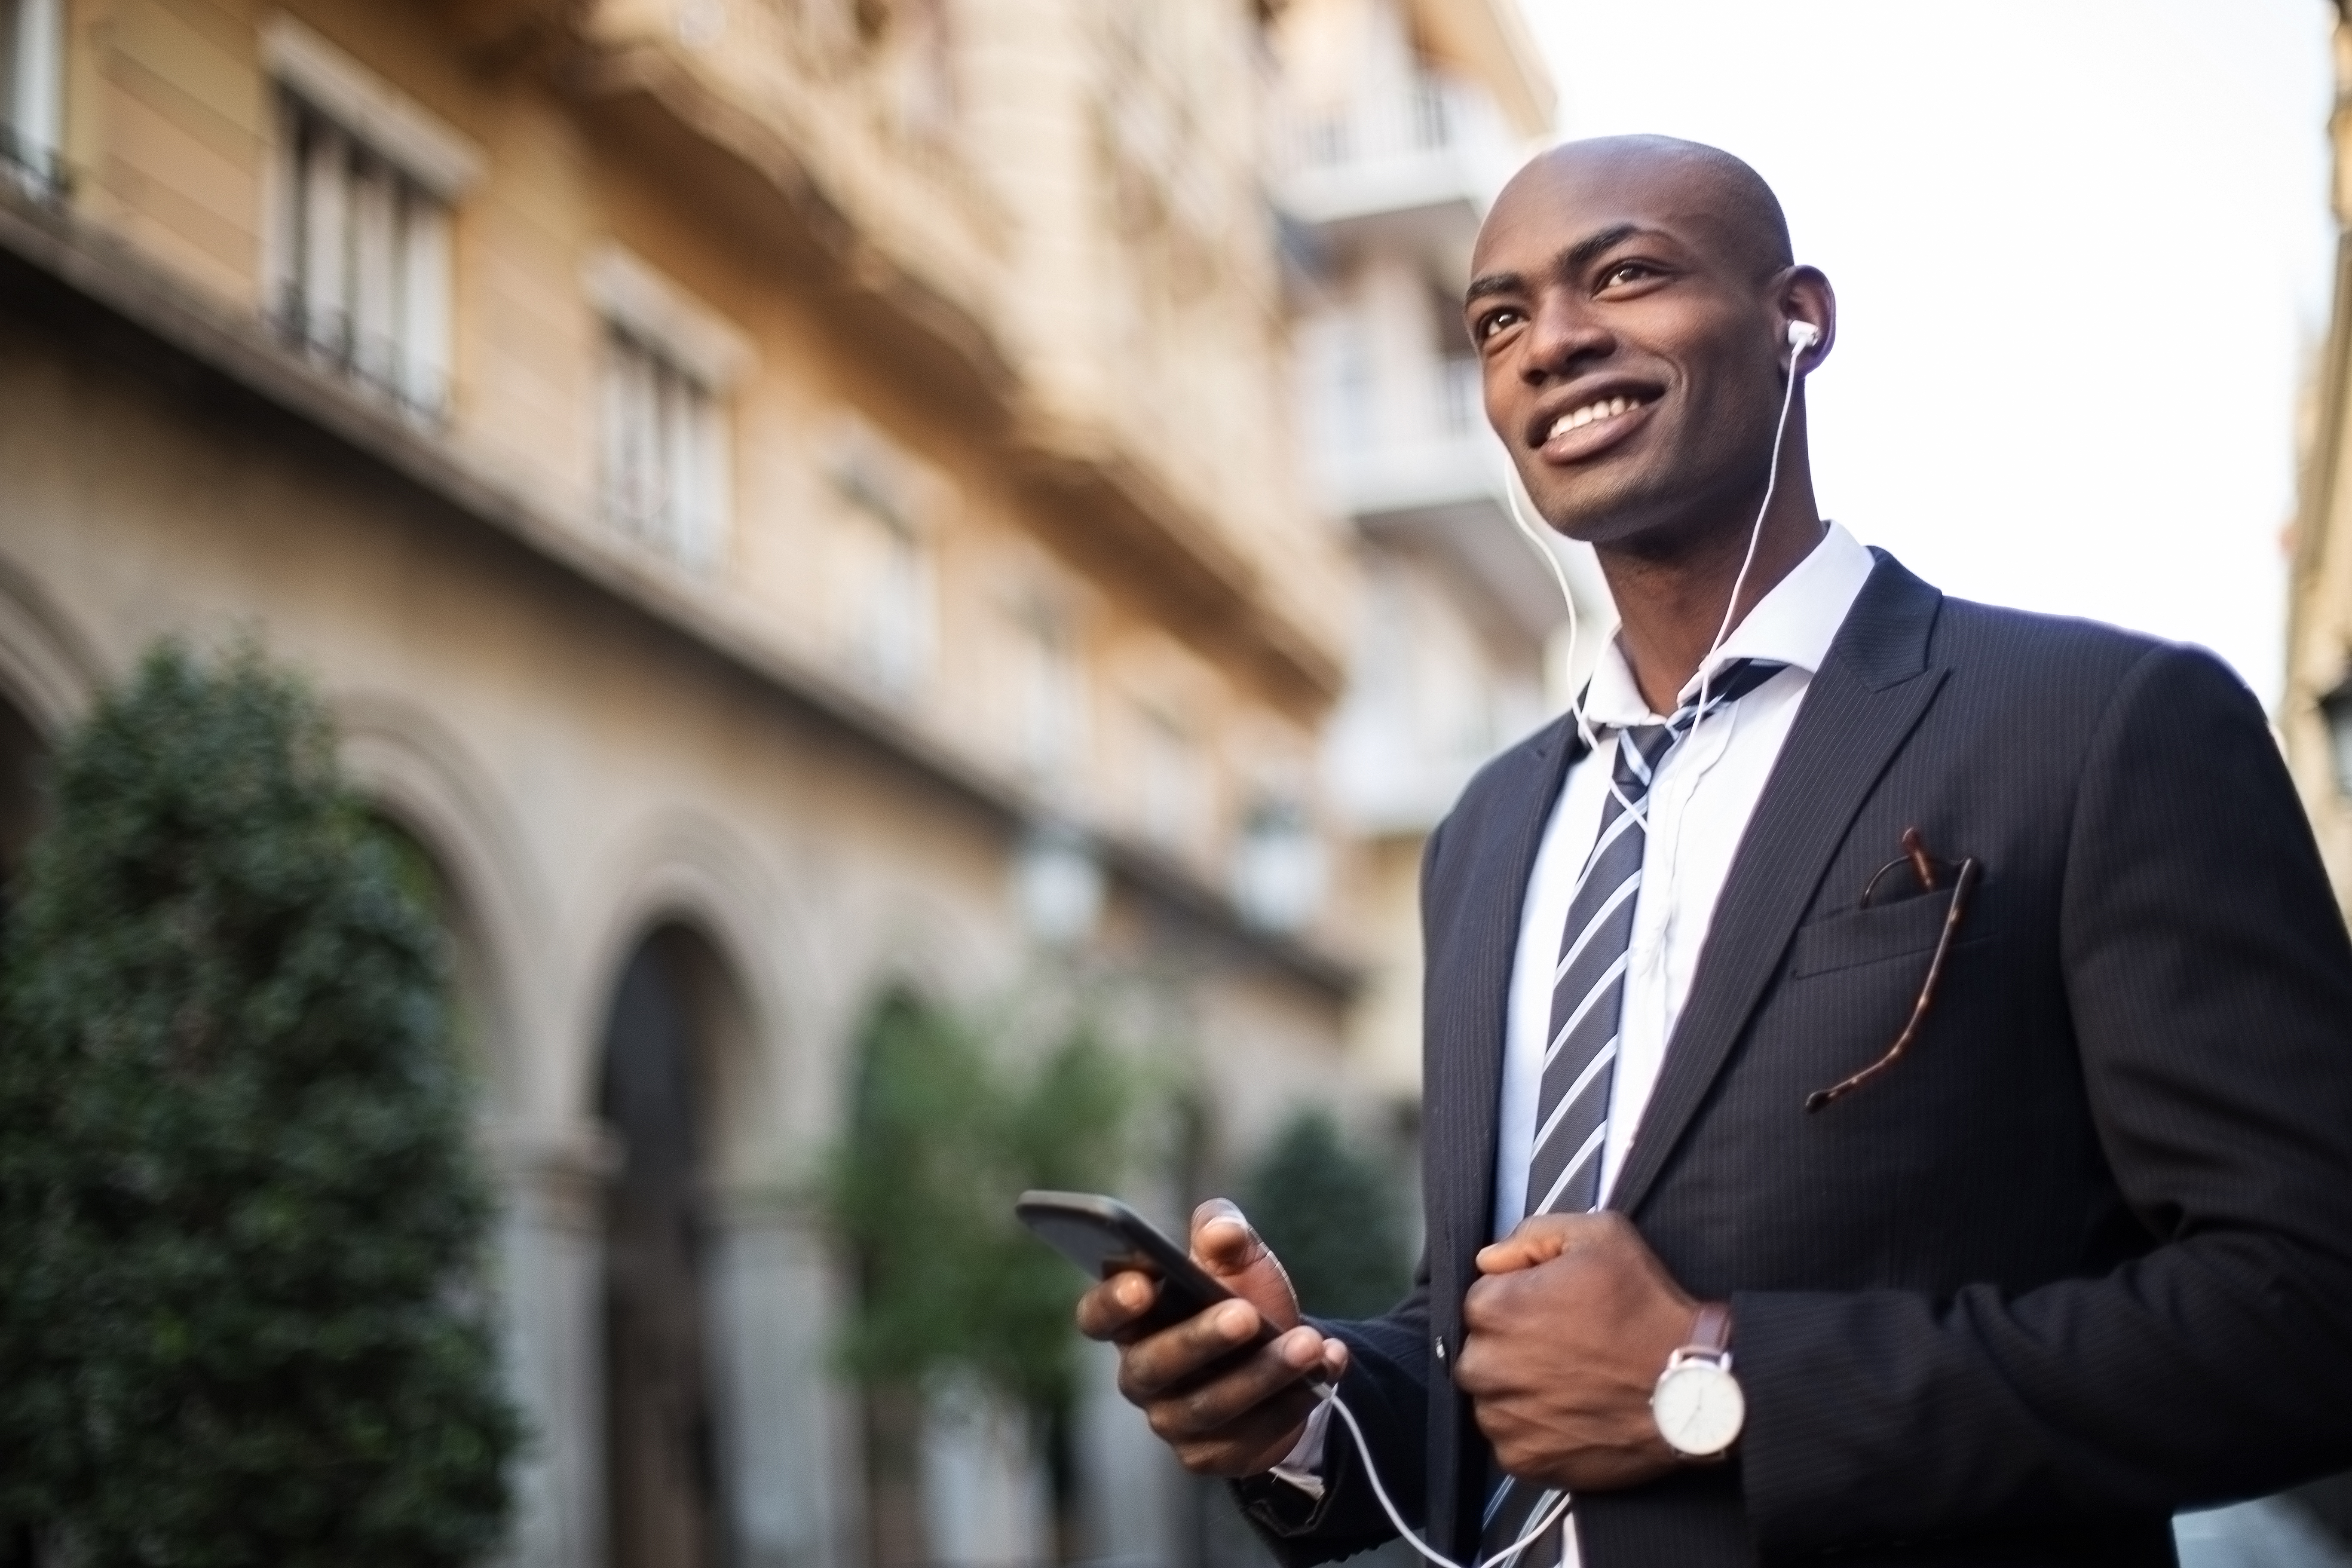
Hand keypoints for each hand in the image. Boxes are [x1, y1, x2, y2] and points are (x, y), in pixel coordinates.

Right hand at [1074, 1199, 1350, 1476]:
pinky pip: (1250, 1436)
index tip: (1142, 1284)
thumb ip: (1224, 1232)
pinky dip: (1293, 1401)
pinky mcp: (1212, 1455)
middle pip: (1154, 1365)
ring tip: (1309, 1344)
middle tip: (1246, 1314)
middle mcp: (1142, 1375)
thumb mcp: (1237, 1258)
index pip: (1097, 1317)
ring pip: (1210, 1405)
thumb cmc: (1241, 1296)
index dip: (1111, 1304)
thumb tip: (1221, 1231)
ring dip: (1263, 1374)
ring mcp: (1174, 1421)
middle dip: (1201, 1339)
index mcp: (1132, 1321)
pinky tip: (1327, 1367)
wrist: (1284, 1356)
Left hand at [1455, 1212, 1704, 1491]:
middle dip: (1514, 1346)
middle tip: (1567, 1347)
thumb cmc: (1649, 1314)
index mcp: (1497, 1307)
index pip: (1482, 1298)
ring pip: (1493, 1396)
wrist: (1693, 1390)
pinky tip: (1573, 1412)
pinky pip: (1511, 1439)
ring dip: (1521, 1389)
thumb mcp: (1600, 1236)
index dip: (1521, 1300)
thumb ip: (1534, 1235)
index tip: (1555, 1310)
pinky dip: (1535, 1430)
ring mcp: (1503, 1417)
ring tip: (1573, 1382)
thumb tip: (1492, 1258)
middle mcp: (1487, 1365)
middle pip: (1481, 1350)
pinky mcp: (1523, 1458)